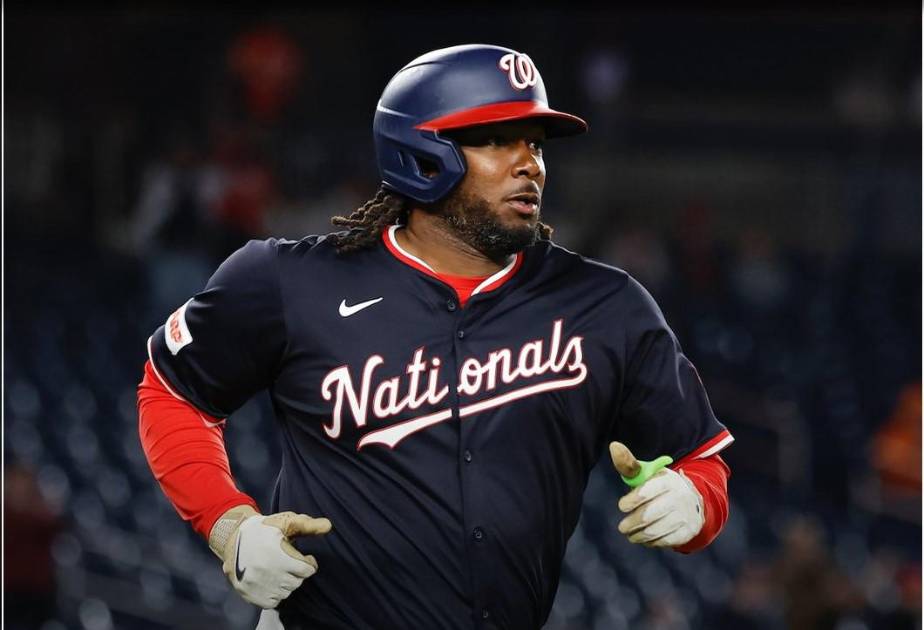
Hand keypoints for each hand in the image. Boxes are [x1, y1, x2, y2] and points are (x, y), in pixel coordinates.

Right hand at [208, 505, 332, 608]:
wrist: (233, 538)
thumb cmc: (265, 529)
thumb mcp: (286, 522)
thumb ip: (308, 525)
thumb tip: (329, 526)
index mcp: (279, 556)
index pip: (307, 570)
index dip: (308, 563)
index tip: (304, 557)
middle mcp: (269, 573)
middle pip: (297, 582)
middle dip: (297, 572)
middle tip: (288, 562)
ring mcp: (258, 586)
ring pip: (286, 592)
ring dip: (286, 583)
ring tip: (278, 569)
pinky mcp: (250, 595)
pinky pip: (273, 602)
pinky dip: (275, 594)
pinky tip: (270, 580)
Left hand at [609, 441, 702, 546]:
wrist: (692, 501)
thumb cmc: (660, 486)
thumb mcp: (647, 473)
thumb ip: (628, 464)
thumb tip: (614, 446)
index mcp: (667, 480)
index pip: (646, 492)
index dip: (631, 501)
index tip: (622, 506)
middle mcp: (679, 497)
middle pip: (649, 515)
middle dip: (632, 523)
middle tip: (622, 527)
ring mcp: (685, 515)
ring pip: (656, 530)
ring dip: (638, 535)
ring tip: (630, 535)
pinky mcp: (688, 531)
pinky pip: (665, 541)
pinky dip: (652, 542)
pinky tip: (645, 539)